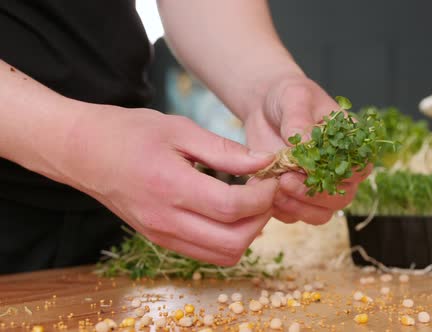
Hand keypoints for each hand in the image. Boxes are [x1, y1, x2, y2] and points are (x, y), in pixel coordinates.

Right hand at [60, 106, 277, 265]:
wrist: (82, 151)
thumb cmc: (128, 133)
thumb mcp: (179, 129)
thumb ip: (224, 150)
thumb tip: (264, 161)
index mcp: (170, 187)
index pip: (232, 208)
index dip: (262, 196)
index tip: (272, 177)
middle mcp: (166, 220)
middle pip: (233, 242)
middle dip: (261, 218)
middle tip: (266, 191)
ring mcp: (162, 235)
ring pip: (223, 256)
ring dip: (248, 233)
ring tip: (251, 202)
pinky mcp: (160, 239)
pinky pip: (206, 254)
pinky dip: (228, 239)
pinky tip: (231, 212)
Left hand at [244, 75, 369, 224]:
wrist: (265, 107)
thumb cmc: (288, 97)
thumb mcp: (294, 97)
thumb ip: (299, 118)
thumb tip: (303, 141)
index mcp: (350, 145)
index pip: (359, 169)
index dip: (339, 176)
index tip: (310, 169)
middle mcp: (340, 170)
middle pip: (341, 198)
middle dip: (314, 196)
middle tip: (286, 182)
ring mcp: (319, 187)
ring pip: (321, 214)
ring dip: (299, 208)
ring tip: (275, 192)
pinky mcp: (296, 197)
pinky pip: (295, 216)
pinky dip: (280, 211)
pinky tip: (265, 196)